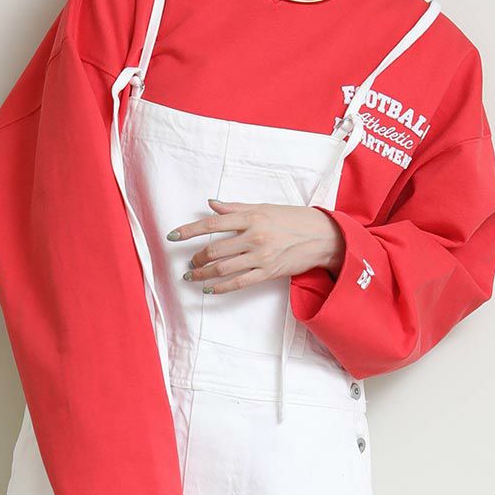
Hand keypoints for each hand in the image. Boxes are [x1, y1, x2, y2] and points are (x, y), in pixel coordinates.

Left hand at [165, 199, 345, 291]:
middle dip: (196, 258)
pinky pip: (239, 282)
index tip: (172, 237)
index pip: (211, 224)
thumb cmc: (292, 219)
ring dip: (203, 274)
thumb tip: (211, 204)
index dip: (188, 231)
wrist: (322, 236)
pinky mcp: (268, 272)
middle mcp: (253, 236)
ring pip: (222, 269)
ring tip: (192, 276)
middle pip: (214, 250)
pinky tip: (209, 289)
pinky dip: (221, 287)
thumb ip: (236, 208)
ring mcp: (260, 256)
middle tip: (189, 262)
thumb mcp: (264, 208)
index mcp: (251, 217)